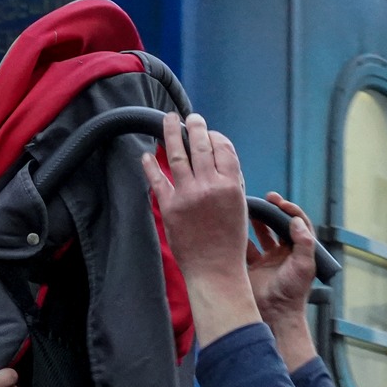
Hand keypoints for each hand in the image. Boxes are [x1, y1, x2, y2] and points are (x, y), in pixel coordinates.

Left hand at [141, 112, 259, 345]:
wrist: (215, 270)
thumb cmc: (230, 241)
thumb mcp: (239, 206)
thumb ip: (230, 181)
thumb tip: (217, 158)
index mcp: (231, 184)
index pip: (222, 148)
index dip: (215, 136)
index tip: (208, 132)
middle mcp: (209, 186)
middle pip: (200, 145)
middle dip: (195, 127)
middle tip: (190, 117)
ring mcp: (188, 195)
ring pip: (178, 155)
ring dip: (172, 133)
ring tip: (169, 120)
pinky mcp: (170, 207)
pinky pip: (158, 180)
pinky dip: (151, 165)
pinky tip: (147, 154)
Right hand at [248, 192, 319, 371]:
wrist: (274, 315)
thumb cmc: (292, 292)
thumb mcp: (304, 266)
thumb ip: (303, 242)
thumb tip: (295, 220)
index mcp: (298, 251)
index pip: (296, 223)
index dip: (290, 210)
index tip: (280, 202)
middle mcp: (282, 253)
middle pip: (278, 225)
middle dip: (272, 211)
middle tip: (266, 198)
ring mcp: (266, 260)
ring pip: (260, 234)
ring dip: (256, 220)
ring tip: (249, 207)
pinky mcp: (251, 267)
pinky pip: (244, 248)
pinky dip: (239, 237)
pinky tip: (235, 226)